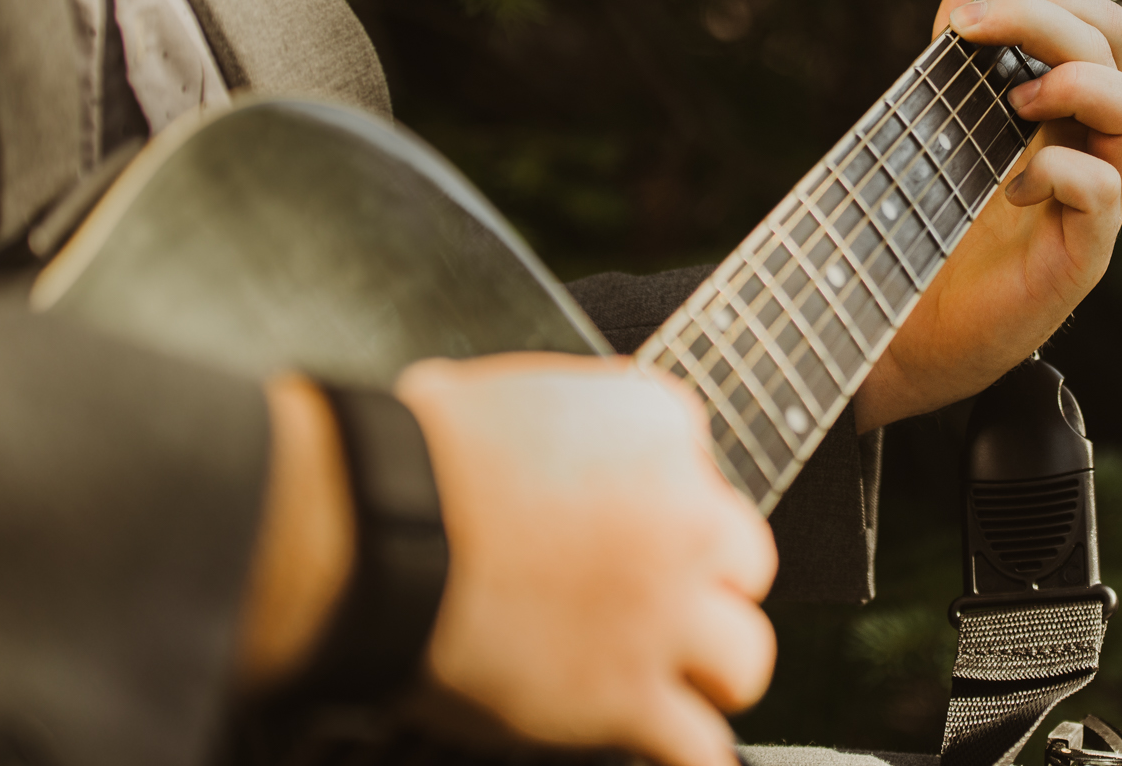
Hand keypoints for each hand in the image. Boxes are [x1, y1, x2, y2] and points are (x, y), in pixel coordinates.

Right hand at [397, 354, 776, 765]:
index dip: (659, 502)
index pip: (704, 468)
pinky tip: (673, 746)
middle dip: (704, 583)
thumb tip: (584, 435)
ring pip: (745, 657)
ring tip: (675, 678)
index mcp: (661, 427)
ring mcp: (663, 611)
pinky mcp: (628, 693)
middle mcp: (686, 517)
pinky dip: (688, 751)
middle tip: (648, 600)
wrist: (376, 533)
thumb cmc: (419, 458)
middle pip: (744, 561)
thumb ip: (586, 415)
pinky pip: (699, 746)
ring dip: (711, 668)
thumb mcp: (525, 391)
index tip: (617, 522)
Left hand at [852, 0, 1121, 430]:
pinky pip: (1104, 191)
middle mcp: (1091, 149)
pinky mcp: (1082, 255)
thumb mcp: (940, 128)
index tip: (973, 12)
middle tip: (987, 34)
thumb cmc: (930, 235)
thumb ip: (958, 59)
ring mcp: (1096, 203)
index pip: (1098, 27)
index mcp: (1065, 112)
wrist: (905, 332)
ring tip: (1016, 103)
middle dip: (1059, 19)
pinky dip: (1058, 170)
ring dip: (1080, 85)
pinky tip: (1011, 186)